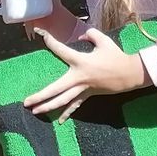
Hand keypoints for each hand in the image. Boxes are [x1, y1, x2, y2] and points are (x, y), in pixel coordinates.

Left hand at [22, 26, 143, 116]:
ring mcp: (82, 89)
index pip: (61, 51)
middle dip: (40, 96)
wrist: (129, 74)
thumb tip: (83, 35)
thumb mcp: (104, 41)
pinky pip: (76, 105)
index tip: (42, 36)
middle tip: (26, 102)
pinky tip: (59, 121)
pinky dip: (67, 113)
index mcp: (80, 62)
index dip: (51, 42)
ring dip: (48, 107)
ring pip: (63, 100)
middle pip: (56, 89)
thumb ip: (91, 35)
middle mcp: (78, 77)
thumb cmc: (116, 56)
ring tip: (35, 111)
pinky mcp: (88, 95)